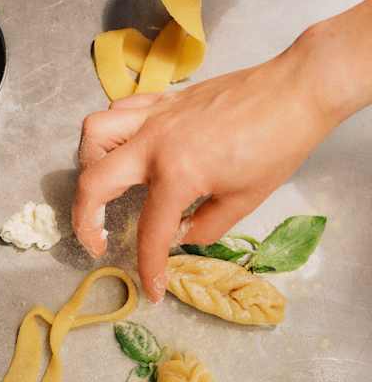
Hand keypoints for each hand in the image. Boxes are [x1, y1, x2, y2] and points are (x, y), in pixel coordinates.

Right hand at [73, 27, 338, 301]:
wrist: (296, 90)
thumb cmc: (277, 147)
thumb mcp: (244, 201)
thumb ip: (204, 227)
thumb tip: (179, 234)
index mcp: (179, 173)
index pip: (151, 232)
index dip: (149, 268)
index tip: (152, 291)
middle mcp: (155, 143)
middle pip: (94, 182)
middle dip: (84, 220)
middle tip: (96, 242)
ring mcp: (155, 116)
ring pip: (94, 133)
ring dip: (89, 164)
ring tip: (103, 186)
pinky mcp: (163, 100)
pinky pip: (120, 110)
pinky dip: (112, 131)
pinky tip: (126, 149)